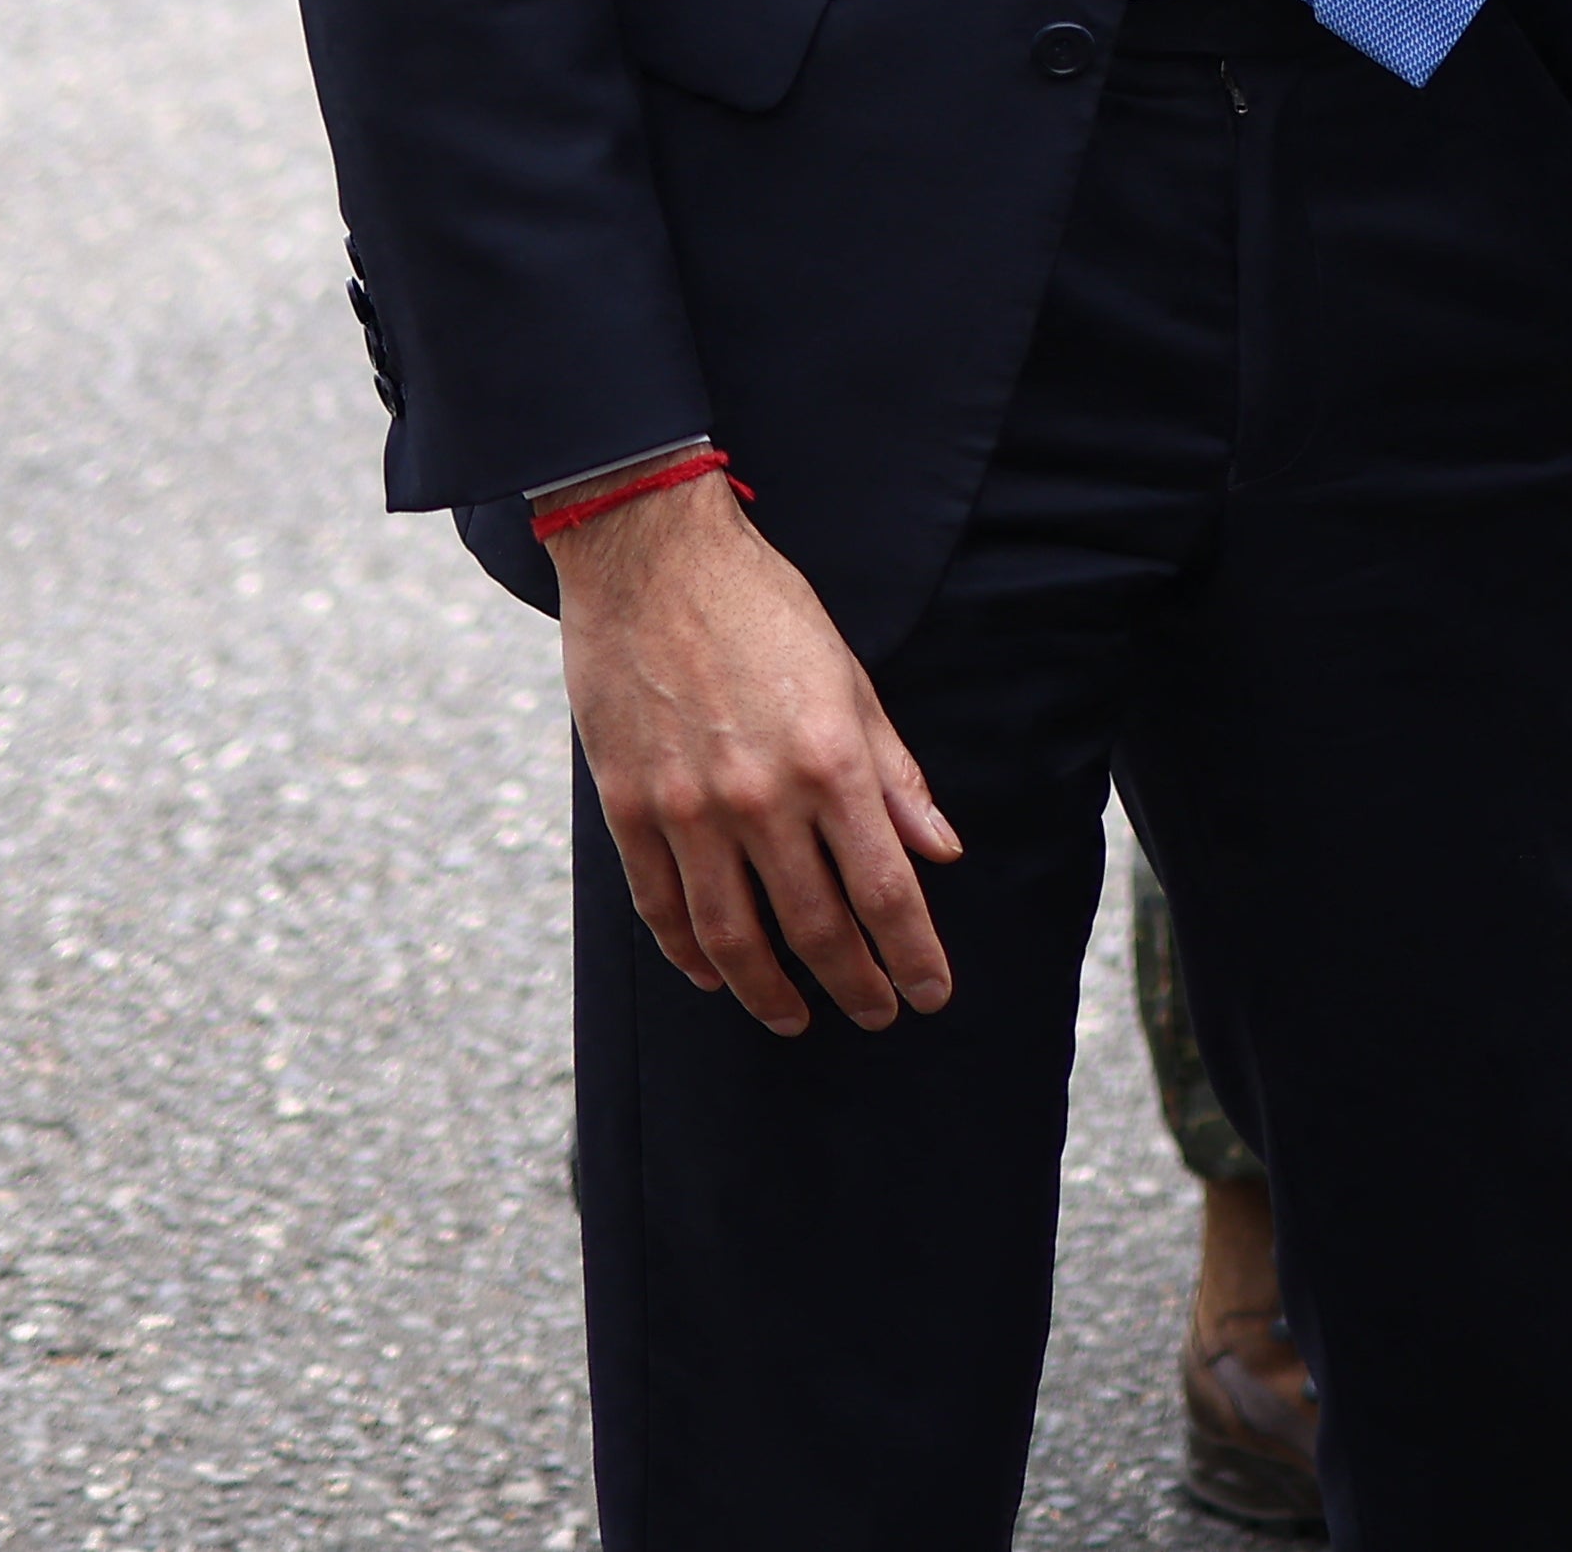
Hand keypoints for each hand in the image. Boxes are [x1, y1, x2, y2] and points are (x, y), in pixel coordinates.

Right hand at [551, 477, 959, 1034]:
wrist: (648, 552)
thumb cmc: (760, 605)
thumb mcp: (847, 677)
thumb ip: (894, 771)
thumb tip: (941, 849)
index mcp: (830, 760)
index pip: (885, 891)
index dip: (912, 955)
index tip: (930, 993)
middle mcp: (763, 797)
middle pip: (817, 927)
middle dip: (856, 984)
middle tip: (877, 1012)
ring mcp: (689, 807)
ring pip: (734, 936)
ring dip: (771, 992)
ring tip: (797, 1018)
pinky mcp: (629, 805)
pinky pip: (661, 906)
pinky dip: (690, 954)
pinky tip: (714, 976)